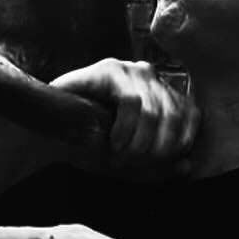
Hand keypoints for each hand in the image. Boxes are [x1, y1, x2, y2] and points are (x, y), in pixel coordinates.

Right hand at [39, 59, 198, 177]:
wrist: (47, 136)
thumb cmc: (86, 148)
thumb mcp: (129, 164)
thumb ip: (157, 167)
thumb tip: (187, 167)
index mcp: (160, 96)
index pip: (191, 116)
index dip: (180, 144)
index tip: (157, 164)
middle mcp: (151, 79)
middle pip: (176, 116)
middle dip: (156, 150)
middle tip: (132, 164)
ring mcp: (132, 70)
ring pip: (156, 112)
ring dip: (139, 143)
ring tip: (118, 156)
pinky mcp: (112, 70)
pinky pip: (133, 104)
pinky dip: (125, 130)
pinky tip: (112, 141)